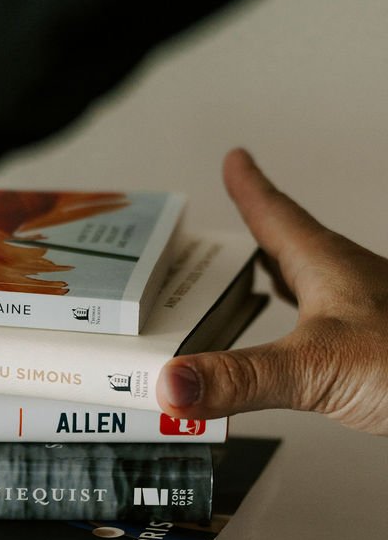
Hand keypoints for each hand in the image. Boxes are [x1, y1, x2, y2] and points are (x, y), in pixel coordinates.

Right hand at [158, 148, 387, 433]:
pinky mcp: (380, 352)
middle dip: (259, 233)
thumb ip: (241, 376)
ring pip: (315, 287)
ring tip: (254, 285)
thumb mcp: (316, 368)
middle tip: (235, 219)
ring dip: (281, 282)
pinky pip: (331, 328)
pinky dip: (305, 330)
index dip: (251, 188)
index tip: (235, 159)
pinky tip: (303, 352)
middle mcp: (349, 285)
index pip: (278, 215)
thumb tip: (172, 381)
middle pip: (294, 247)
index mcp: (328, 268)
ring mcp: (369, 317)